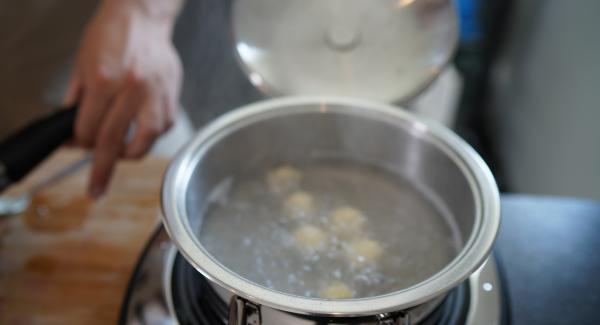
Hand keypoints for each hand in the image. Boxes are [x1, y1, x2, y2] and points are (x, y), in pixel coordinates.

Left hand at [64, 0, 182, 197]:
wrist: (143, 18)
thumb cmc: (112, 35)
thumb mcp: (82, 63)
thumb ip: (77, 100)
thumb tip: (72, 132)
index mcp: (105, 80)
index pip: (88, 129)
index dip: (80, 144)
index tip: (77, 149)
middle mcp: (132, 90)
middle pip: (113, 142)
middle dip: (102, 170)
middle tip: (96, 189)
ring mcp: (155, 95)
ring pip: (144, 142)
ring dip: (129, 155)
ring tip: (121, 157)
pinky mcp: (172, 98)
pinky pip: (162, 129)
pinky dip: (149, 137)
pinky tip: (140, 133)